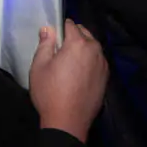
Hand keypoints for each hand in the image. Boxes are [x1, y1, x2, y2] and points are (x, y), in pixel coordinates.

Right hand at [29, 19, 109, 143]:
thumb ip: (45, 44)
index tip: (53, 36)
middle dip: (73, 36)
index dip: (60, 28)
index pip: (71, 25)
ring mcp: (103, 63)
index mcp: (78, 44)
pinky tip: (79, 72)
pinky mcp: (106, 76)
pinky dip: (89, 60)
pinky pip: (97, 60)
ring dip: (83, 48)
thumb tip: (49, 29)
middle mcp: (95, 50)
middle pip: (84, 33)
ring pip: (93, 47)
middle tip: (59, 49)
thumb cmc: (50, 92)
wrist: (68, 121)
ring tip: (69, 61)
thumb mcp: (39, 66)